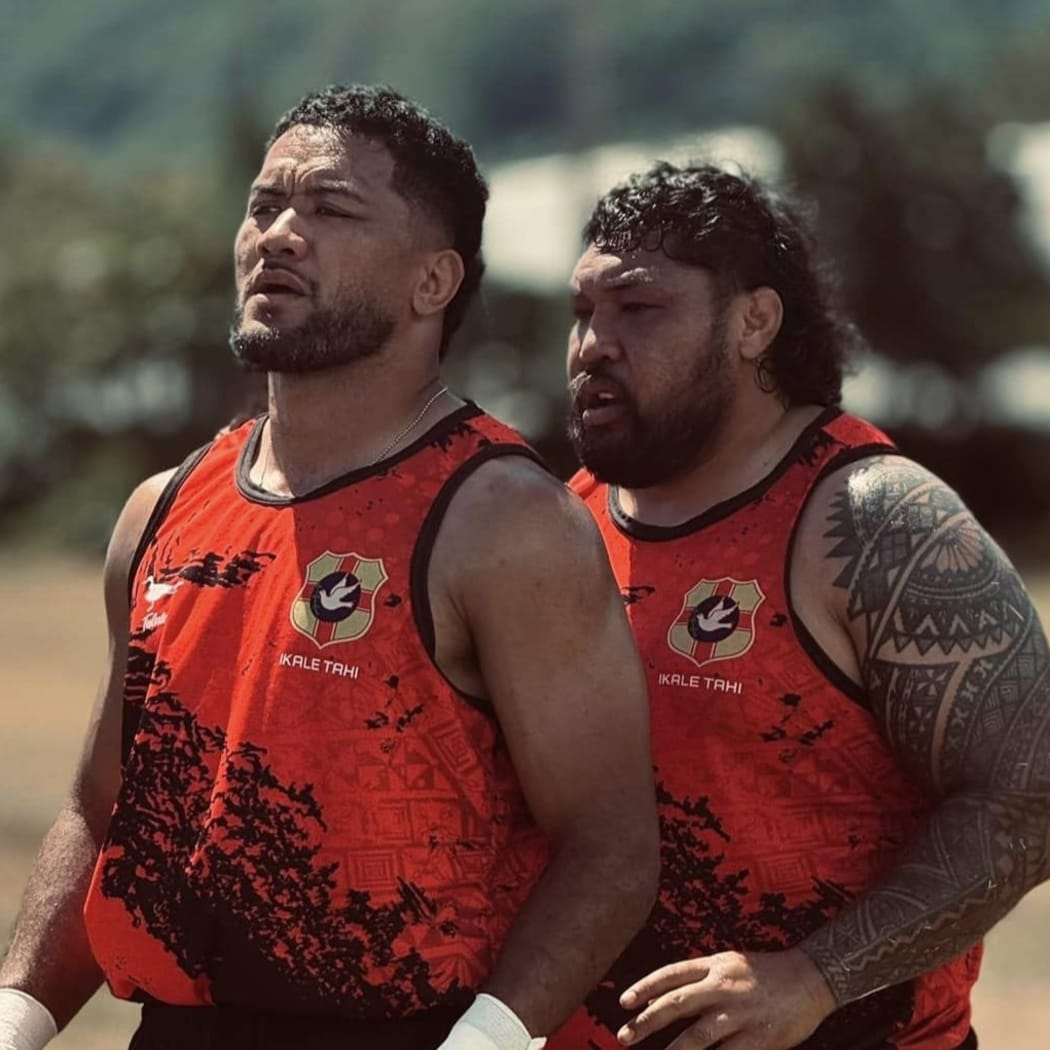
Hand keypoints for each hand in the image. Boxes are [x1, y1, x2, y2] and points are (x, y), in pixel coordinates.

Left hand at [616, 948, 835, 1049]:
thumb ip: (701, 979)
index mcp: (715, 964)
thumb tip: (665, 998)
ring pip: (698, 1035)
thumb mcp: (730, 963)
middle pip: (677, 1003)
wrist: (812, 977)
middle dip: (647, 1021)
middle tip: (624, 1036)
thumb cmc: (766, 973)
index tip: (623, 1002)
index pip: (671, 974)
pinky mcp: (758, 1037)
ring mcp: (740, 1012)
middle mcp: (723, 985)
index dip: (645, 987)